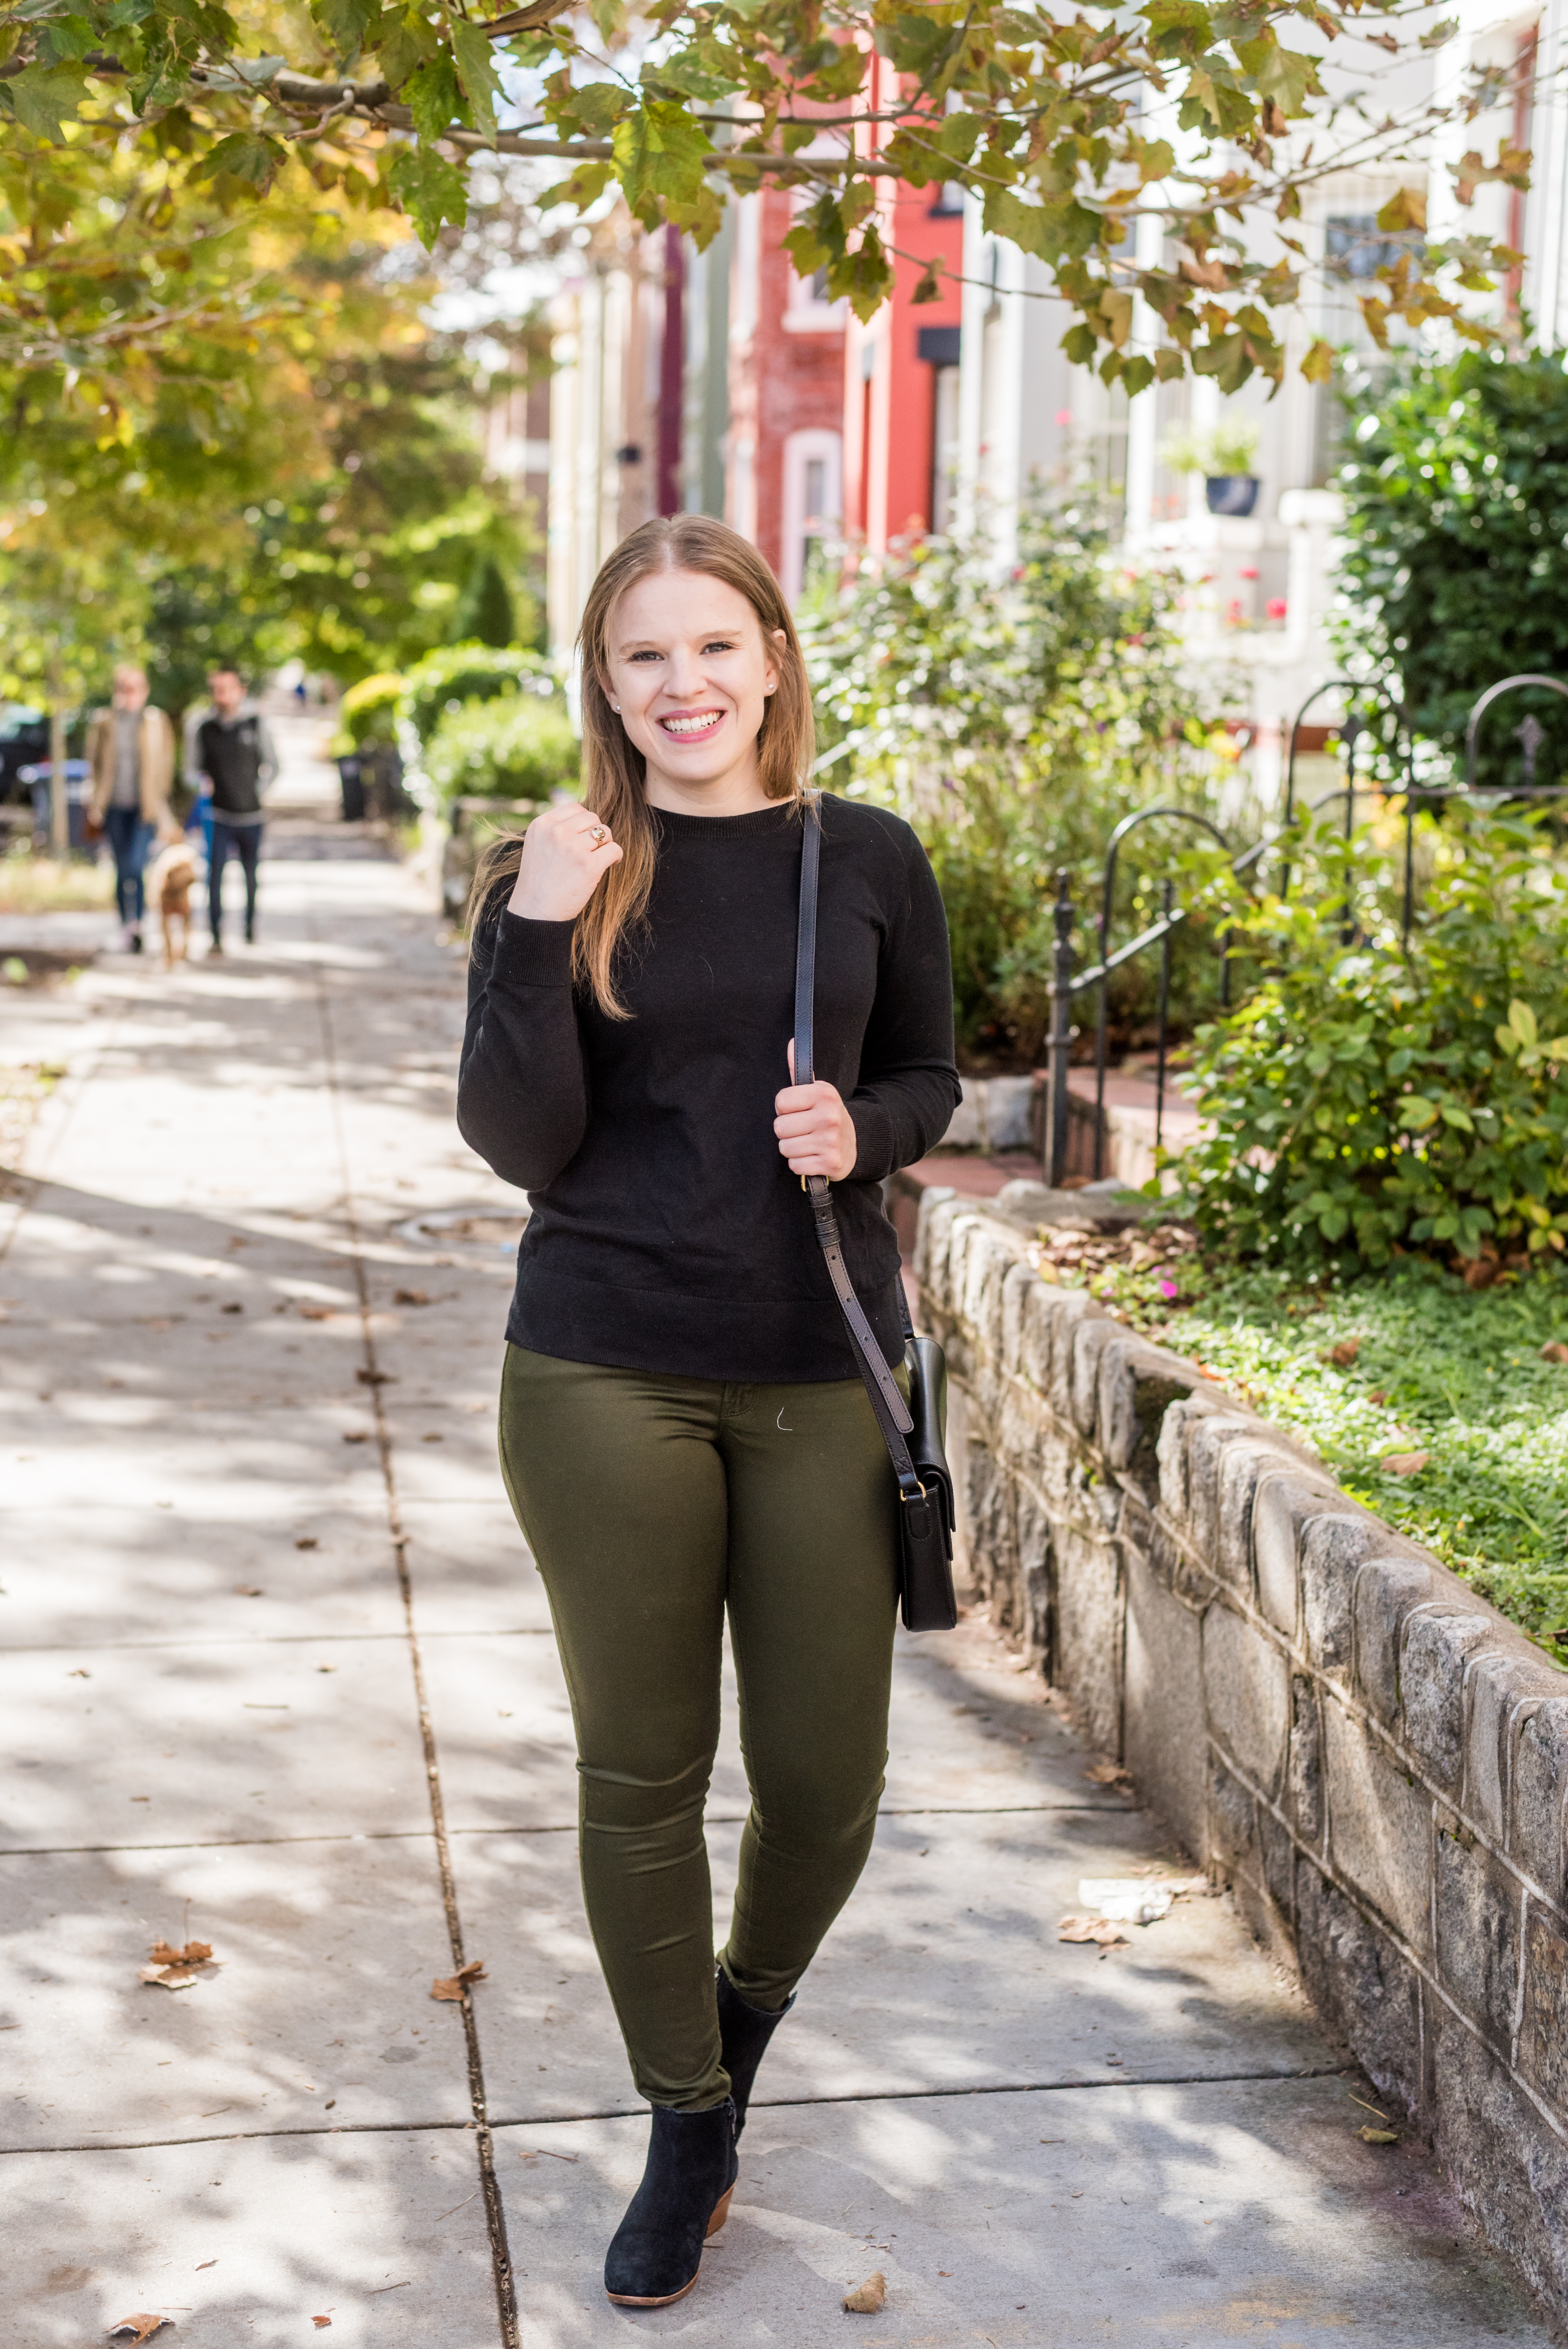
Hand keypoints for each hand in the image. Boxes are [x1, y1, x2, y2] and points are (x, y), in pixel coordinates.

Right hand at [508, 802, 622, 921]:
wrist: (535, 912)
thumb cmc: (539, 882)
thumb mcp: (537, 845)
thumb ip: (555, 829)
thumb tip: (585, 819)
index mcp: (542, 824)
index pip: (575, 808)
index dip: (584, 823)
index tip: (583, 838)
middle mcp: (556, 832)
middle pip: (592, 818)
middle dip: (596, 833)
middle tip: (592, 851)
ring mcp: (573, 848)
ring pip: (605, 832)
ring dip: (606, 845)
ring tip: (598, 859)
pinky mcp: (589, 865)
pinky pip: (614, 849)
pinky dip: (616, 857)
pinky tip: (610, 864)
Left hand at [774, 1040, 856, 1180]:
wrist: (856, 1144)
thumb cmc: (826, 1115)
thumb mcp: (817, 1091)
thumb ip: (799, 1070)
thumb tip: (791, 1043)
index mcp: (824, 1094)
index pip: (780, 1102)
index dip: (784, 1109)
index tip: (797, 1111)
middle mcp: (829, 1116)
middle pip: (779, 1127)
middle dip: (787, 1131)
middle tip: (803, 1129)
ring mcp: (831, 1141)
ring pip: (785, 1148)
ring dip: (793, 1149)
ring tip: (808, 1143)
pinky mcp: (831, 1163)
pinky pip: (795, 1166)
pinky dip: (801, 1164)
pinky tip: (813, 1157)